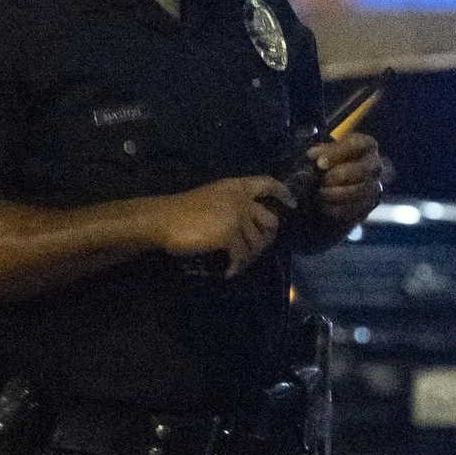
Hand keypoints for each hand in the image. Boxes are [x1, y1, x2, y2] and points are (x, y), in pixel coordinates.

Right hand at [146, 176, 292, 275]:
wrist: (163, 219)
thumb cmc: (182, 211)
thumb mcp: (213, 198)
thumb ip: (234, 205)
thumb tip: (251, 225)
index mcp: (235, 186)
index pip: (267, 183)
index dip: (283, 193)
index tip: (292, 205)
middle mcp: (241, 200)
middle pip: (271, 221)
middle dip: (267, 237)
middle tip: (257, 249)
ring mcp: (237, 217)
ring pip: (258, 243)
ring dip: (250, 257)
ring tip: (238, 263)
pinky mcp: (230, 235)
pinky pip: (243, 256)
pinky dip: (237, 267)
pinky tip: (229, 272)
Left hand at [310, 132, 386, 228]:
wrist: (345, 180)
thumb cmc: (335, 159)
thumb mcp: (329, 149)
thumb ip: (321, 150)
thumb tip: (313, 155)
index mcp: (366, 144)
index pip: (354, 145)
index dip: (336, 154)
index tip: (320, 163)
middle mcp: (375, 164)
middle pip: (359, 170)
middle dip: (336, 176)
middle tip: (321, 180)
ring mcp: (375, 185)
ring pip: (358, 191)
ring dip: (336, 193)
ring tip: (321, 192)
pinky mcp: (370, 203)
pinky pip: (356, 208)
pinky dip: (338, 208)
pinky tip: (326, 205)